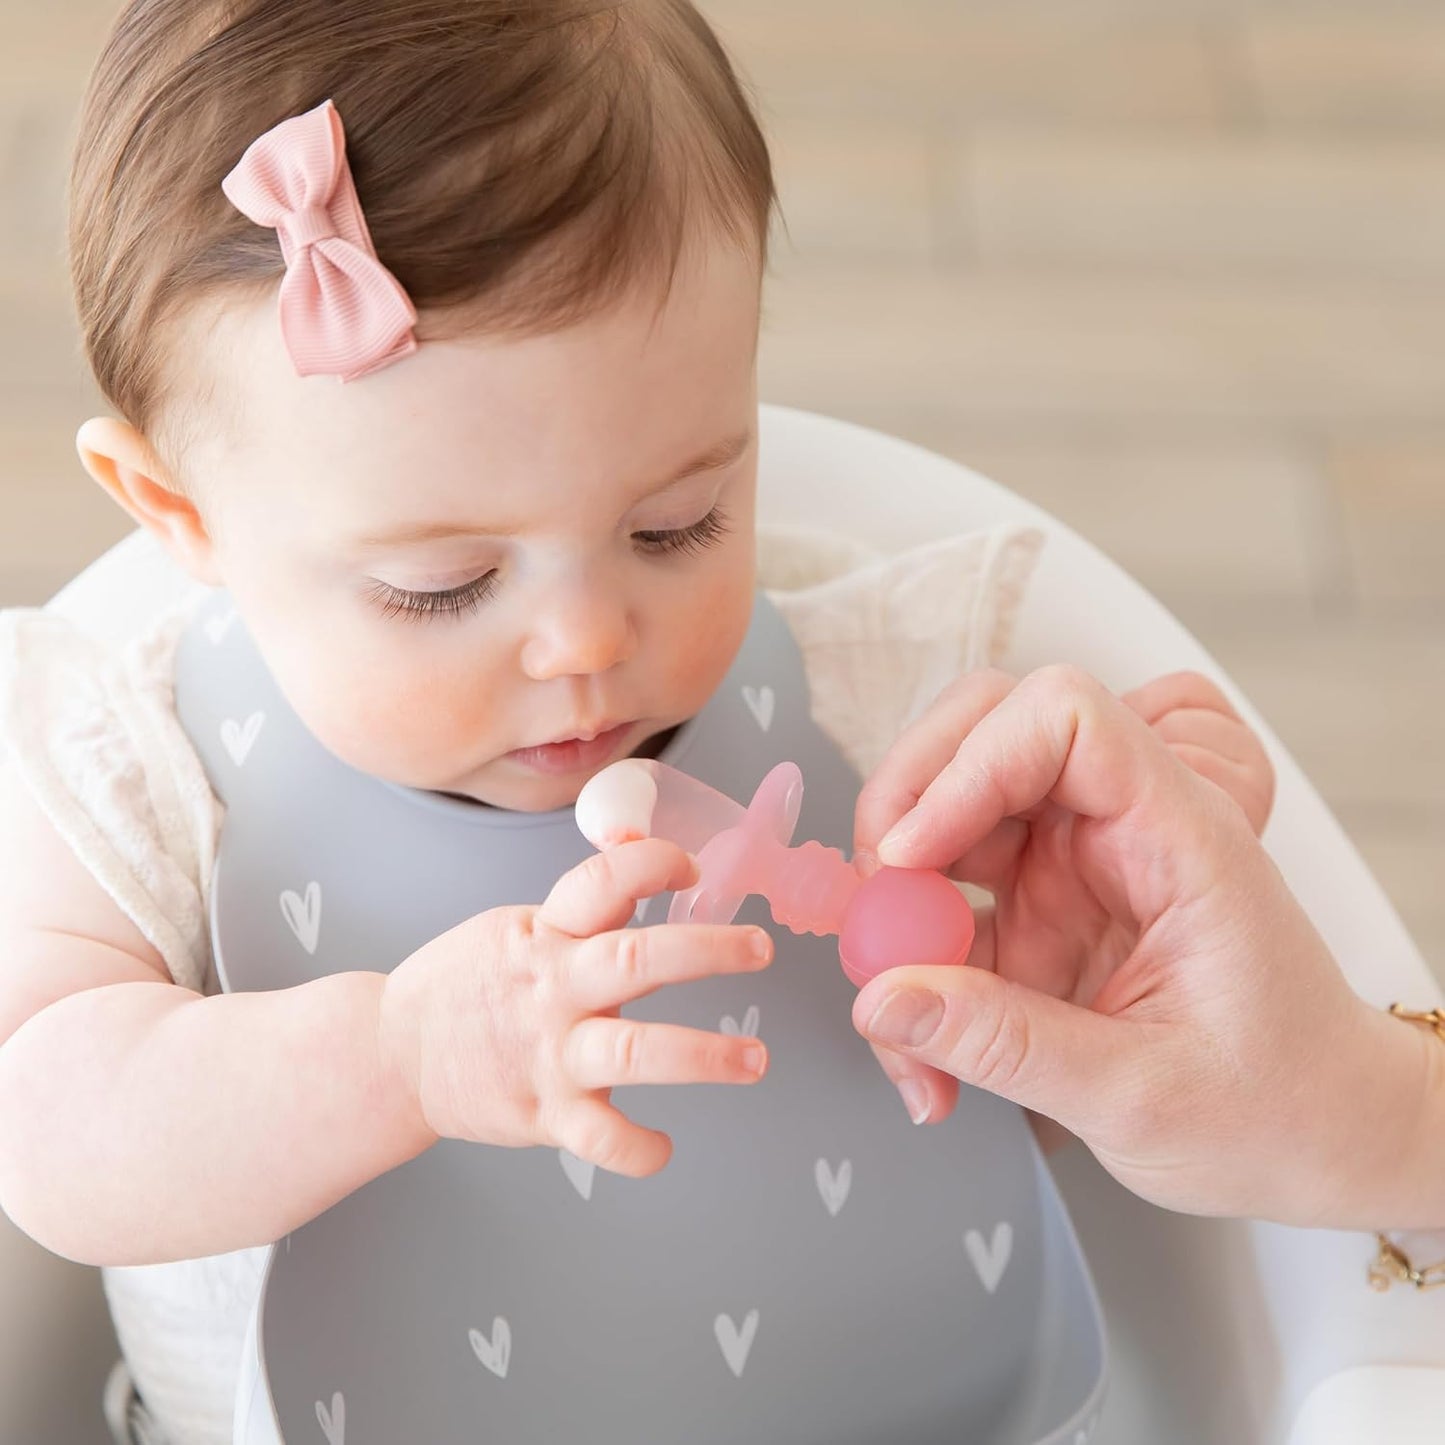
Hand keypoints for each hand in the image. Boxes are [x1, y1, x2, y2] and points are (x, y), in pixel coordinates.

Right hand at [378, 838, 771, 1176]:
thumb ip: (586, 906)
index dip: (654, 864)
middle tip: (759, 950)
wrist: (391, 1054)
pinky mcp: (541, 1113)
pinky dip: (636, 1149)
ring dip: (703, 1056)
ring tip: (754, 1059)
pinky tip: (663, 1147)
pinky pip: (599, 1138)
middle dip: (708, 952)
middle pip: (637, 959)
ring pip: (633, 1052)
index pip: (604, 881)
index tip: (693, 869)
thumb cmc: (471, 983)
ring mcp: (548, 1053)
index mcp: (546, 932)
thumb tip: (646, 854)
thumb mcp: (521, 925)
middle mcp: (553, 987)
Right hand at [847, 665, 1435, 1226]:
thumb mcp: (1142, 1098)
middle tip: (873, 911)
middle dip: (905, 804)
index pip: (1068, 720)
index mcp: (1180, 836)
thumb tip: (880, 996)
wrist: (1320, 1139)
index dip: (973, 765)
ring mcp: (1072, 862)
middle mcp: (1119, 826)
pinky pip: (945, 896)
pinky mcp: (1037, 908)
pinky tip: (921, 1048)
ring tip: (896, 1016)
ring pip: (947, 810)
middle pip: (986, 732)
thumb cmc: (1277, 1108)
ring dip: (895, 895)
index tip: (912, 855)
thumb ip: (1006, 1043)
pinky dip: (911, 957)